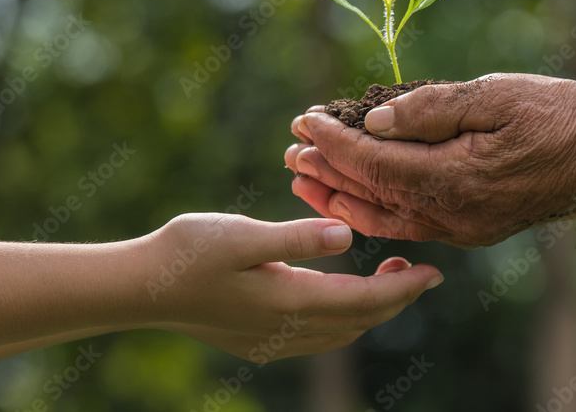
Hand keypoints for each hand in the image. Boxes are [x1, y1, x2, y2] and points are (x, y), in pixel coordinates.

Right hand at [138, 213, 442, 362]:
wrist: (139, 289)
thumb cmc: (188, 252)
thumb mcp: (244, 234)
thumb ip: (298, 237)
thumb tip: (350, 238)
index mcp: (290, 301)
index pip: (366, 303)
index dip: (405, 289)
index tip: (436, 272)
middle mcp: (286, 330)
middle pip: (360, 322)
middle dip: (397, 300)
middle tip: (420, 271)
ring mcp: (271, 341)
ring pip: (341, 333)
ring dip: (371, 309)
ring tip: (389, 277)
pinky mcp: (257, 341)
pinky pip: (318, 337)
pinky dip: (343, 318)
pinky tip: (340, 296)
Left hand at [285, 73, 575, 246]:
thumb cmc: (558, 116)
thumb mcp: (497, 96)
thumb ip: (434, 109)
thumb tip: (376, 122)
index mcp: (458, 178)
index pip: (377, 162)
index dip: (336, 142)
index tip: (304, 119)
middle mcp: (455, 214)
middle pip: (372, 196)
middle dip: (327, 172)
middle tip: (290, 150)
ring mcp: (463, 228)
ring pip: (385, 218)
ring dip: (341, 198)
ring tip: (305, 179)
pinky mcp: (470, 229)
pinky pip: (409, 225)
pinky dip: (374, 212)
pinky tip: (353, 200)